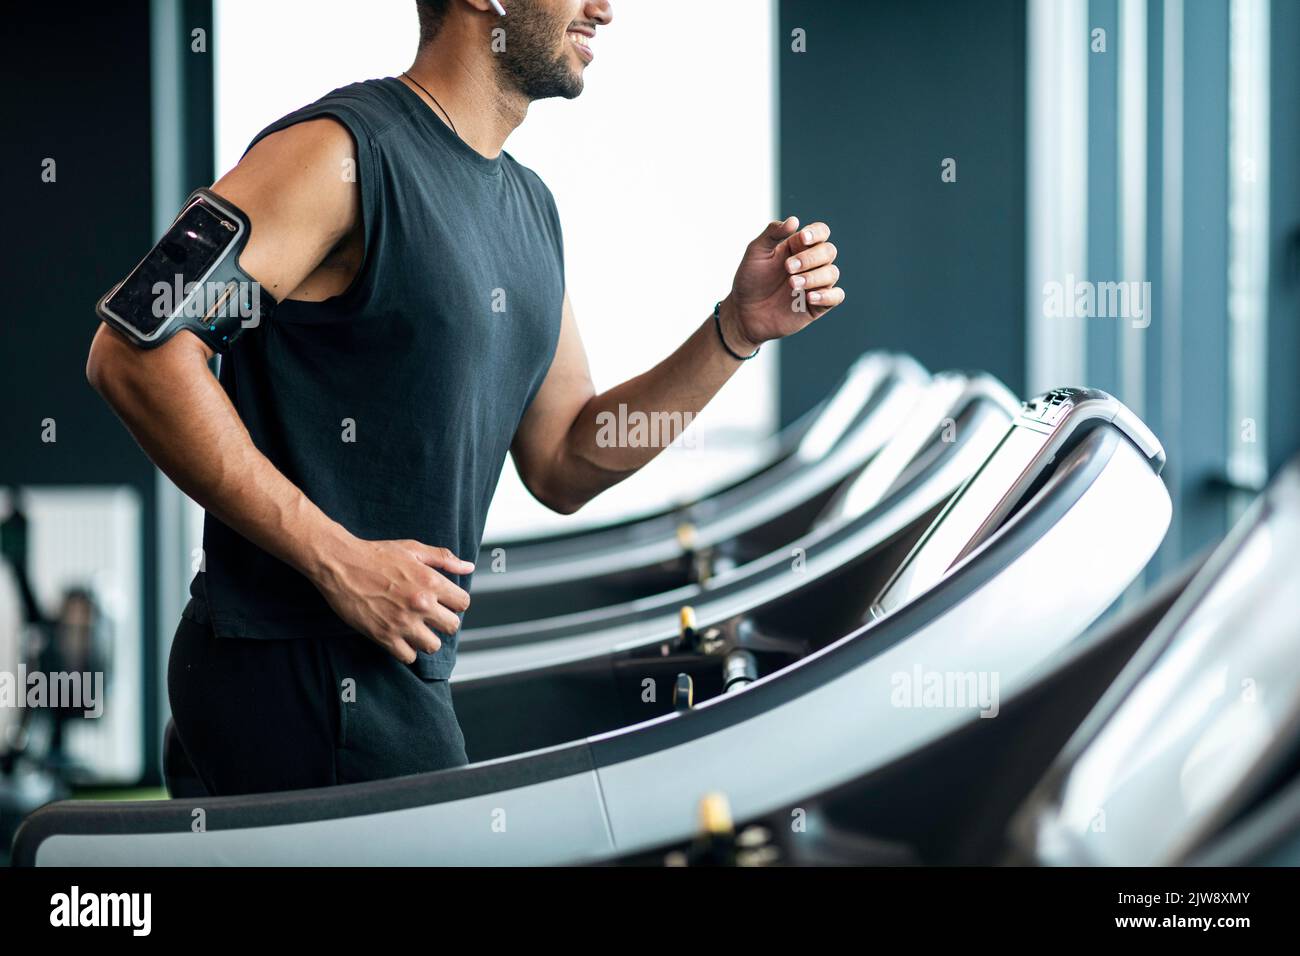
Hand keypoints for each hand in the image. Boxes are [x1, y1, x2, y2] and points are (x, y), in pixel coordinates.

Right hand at [311, 535, 472, 663]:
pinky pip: (408, 656)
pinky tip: (401, 638)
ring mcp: (403, 622)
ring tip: (416, 629)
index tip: (445, 602)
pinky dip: (406, 650)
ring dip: (427, 639)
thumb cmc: (376, 554)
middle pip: (452, 627)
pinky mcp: (384, 636)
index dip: (455, 603)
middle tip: (431, 617)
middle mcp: (421, 604)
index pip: (463, 604)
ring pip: (433, 646)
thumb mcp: (413, 549)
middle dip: (444, 622)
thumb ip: (443, 558)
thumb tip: (467, 567)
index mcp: (431, 582)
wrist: (340, 563)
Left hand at [722, 216, 844, 351]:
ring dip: (814, 277)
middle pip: (829, 251)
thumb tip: (795, 220)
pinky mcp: (818, 304)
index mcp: (798, 246)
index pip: (821, 232)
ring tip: (792, 284)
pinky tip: (809, 297)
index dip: (817, 233)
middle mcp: (811, 263)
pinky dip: (827, 295)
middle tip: (787, 268)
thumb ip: (772, 233)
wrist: (744, 312)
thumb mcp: (756, 252)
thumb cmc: (750, 280)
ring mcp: (816, 284)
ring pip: (832, 273)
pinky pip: (836, 296)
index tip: (802, 239)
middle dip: (810, 258)